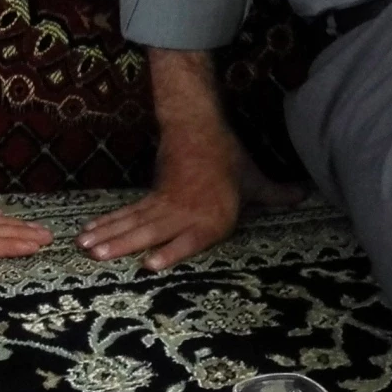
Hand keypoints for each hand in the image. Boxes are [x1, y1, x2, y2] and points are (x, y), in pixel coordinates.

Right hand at [75, 124, 303, 271]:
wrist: (199, 127)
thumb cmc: (229, 160)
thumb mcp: (255, 180)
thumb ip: (276, 194)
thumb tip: (306, 194)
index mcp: (210, 217)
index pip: (188, 238)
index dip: (169, 252)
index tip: (149, 264)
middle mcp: (183, 214)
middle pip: (149, 230)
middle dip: (123, 244)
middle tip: (98, 255)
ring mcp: (164, 206)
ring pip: (132, 221)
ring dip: (107, 234)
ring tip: (85, 246)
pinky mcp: (152, 197)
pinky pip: (127, 213)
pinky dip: (107, 223)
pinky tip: (89, 232)